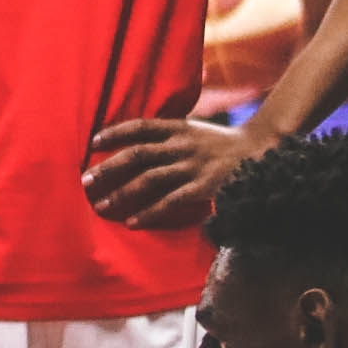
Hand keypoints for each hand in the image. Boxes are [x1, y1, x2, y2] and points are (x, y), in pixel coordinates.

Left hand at [84, 116, 252, 229]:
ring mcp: (192, 166)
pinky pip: (170, 201)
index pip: (140, 126)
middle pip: (138, 154)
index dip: (115, 132)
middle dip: (109, 167)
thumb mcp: (194, 129)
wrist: (261, 150)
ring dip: (122, 192)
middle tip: (85, 179)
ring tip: (101, 204)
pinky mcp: (202, 187)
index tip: (93, 141)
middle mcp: (182, 145)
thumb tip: (136, 140)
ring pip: (149, 178)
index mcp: (178, 127)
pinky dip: (150, 211)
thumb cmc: (221, 142)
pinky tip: (132, 221)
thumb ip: (168, 134)